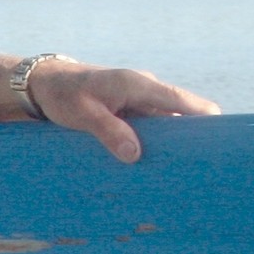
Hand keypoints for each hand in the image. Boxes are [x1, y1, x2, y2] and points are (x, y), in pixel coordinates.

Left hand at [27, 59, 220, 162]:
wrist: (43, 84)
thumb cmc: (61, 95)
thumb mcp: (82, 114)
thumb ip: (109, 131)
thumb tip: (135, 154)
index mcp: (138, 84)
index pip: (184, 102)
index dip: (205, 120)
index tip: (211, 144)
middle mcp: (144, 89)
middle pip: (180, 115)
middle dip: (185, 138)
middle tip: (182, 166)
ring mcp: (138, 99)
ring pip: (164, 123)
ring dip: (166, 142)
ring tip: (165, 169)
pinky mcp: (129, 109)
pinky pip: (149, 126)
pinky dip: (150, 141)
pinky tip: (146, 161)